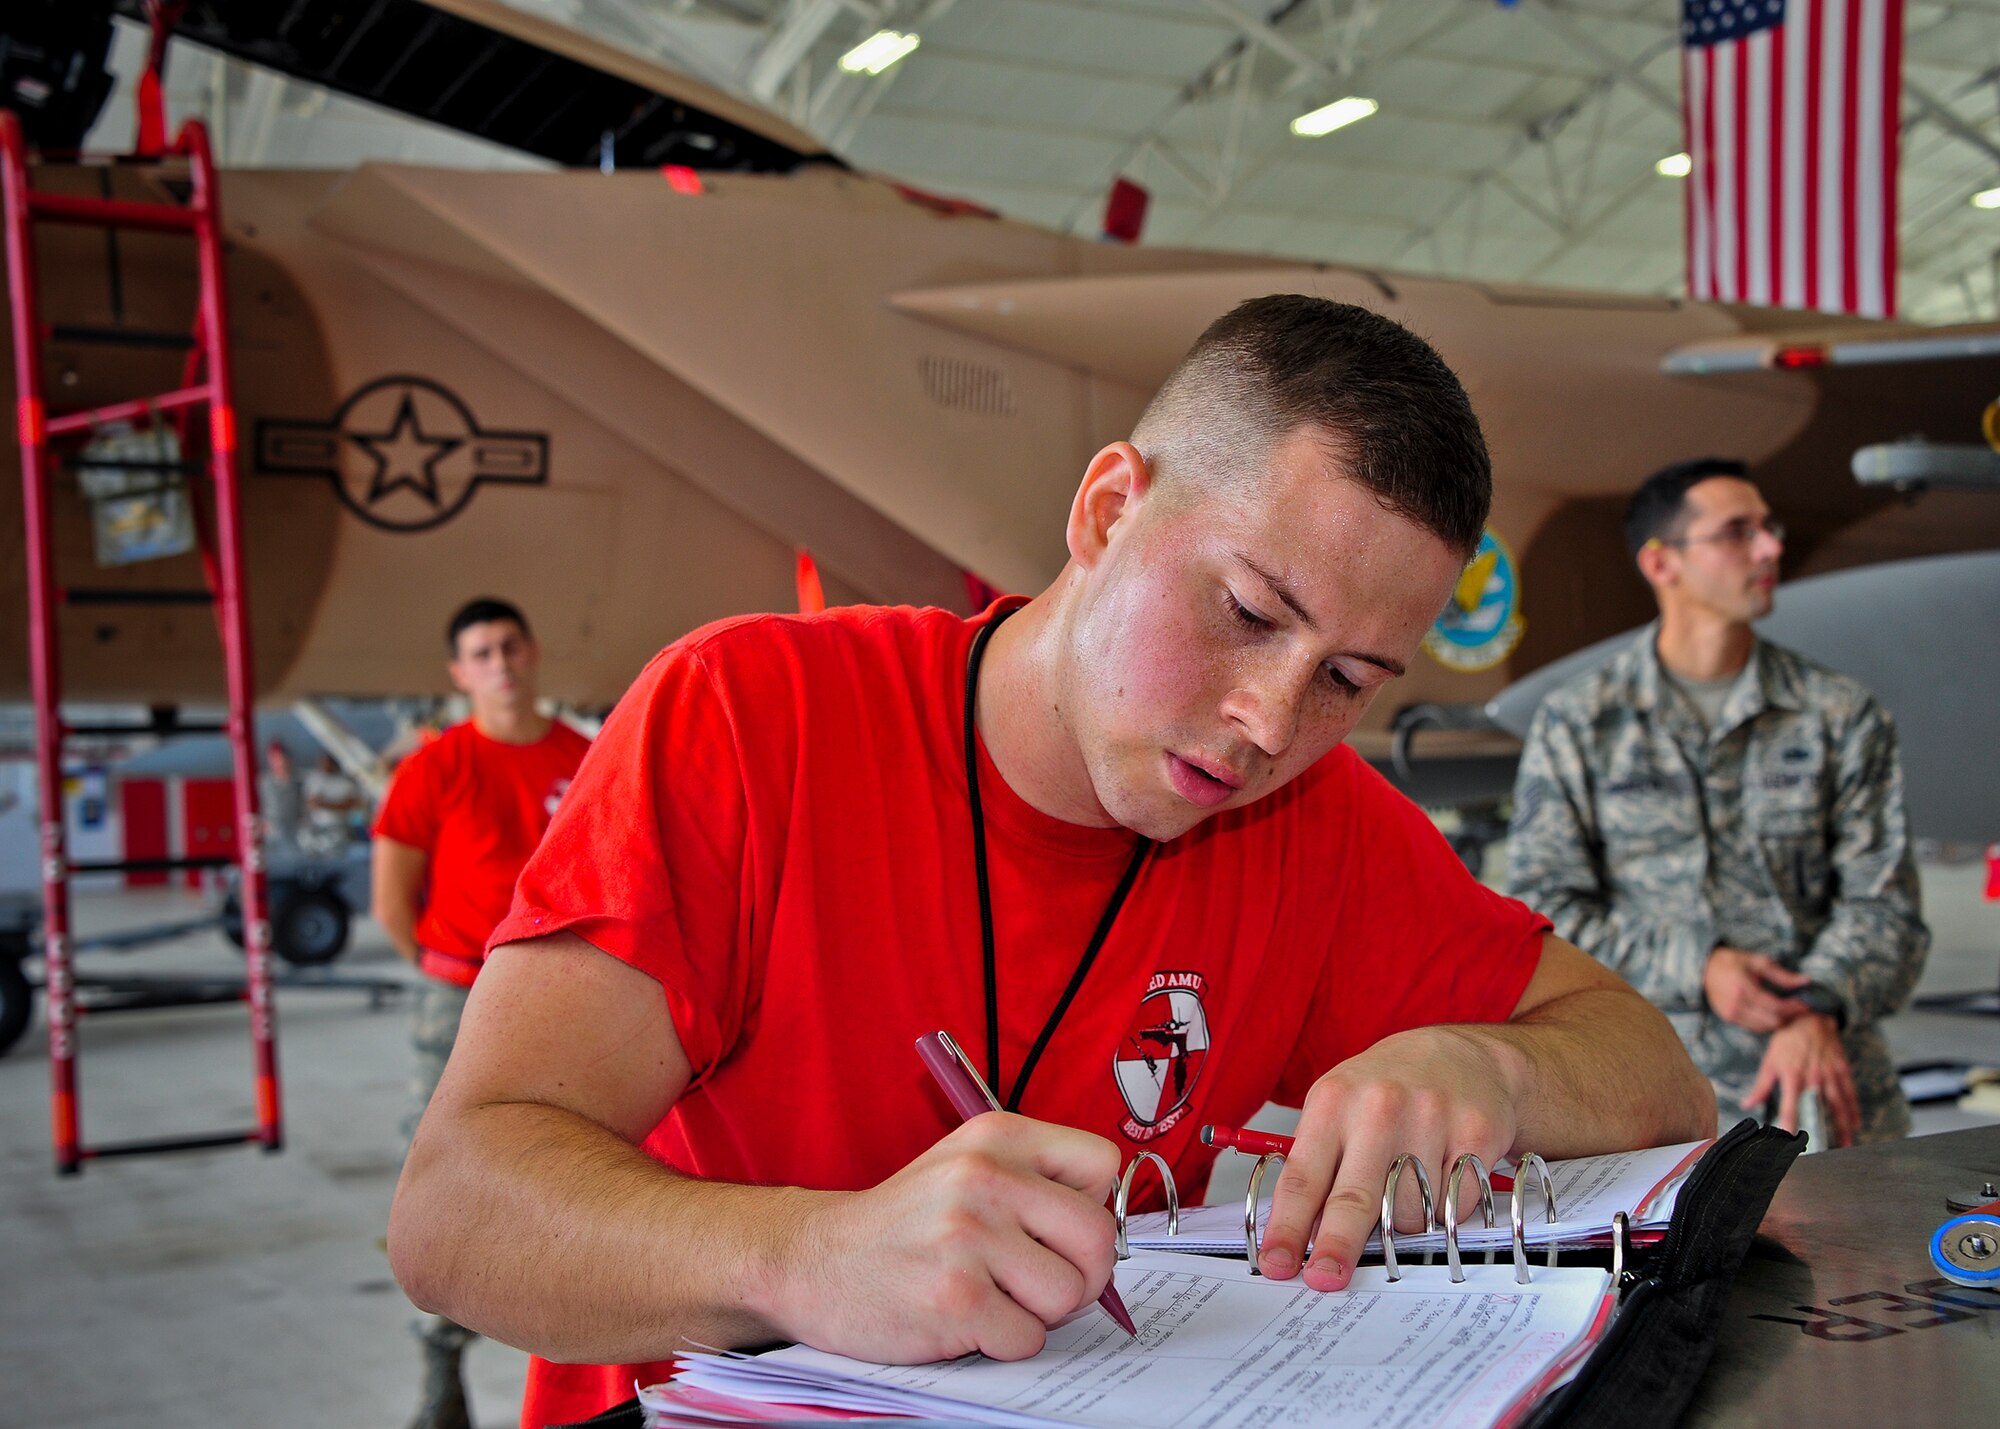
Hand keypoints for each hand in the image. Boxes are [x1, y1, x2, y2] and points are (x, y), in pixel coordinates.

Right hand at [776, 1113, 1121, 1363]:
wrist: (813, 1260)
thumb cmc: (903, 1223)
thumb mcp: (965, 1167)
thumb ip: (1034, 1181)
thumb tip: (1111, 1229)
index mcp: (997, 1136)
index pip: (1102, 1164)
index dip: (1091, 1205)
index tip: (1059, 1227)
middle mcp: (985, 1177)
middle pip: (1098, 1237)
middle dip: (1083, 1274)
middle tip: (1043, 1282)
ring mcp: (969, 1237)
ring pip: (1069, 1295)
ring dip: (1039, 1312)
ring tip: (993, 1295)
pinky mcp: (956, 1299)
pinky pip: (1028, 1339)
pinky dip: (1004, 1342)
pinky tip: (966, 1319)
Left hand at [1253, 1026, 1518, 1290]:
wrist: (1462, 1056)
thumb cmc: (1387, 1089)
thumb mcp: (1338, 1107)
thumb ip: (1319, 1164)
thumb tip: (1303, 1236)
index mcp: (1333, 1100)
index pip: (1303, 1177)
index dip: (1288, 1227)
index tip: (1277, 1264)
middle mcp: (1380, 1106)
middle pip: (1355, 1198)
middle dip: (1336, 1246)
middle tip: (1325, 1278)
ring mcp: (1432, 1118)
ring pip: (1409, 1213)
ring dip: (1402, 1222)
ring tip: (1404, 1187)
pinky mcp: (1476, 1133)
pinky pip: (1454, 1207)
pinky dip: (1443, 1212)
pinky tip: (1440, 1178)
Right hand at [1703, 947, 1811, 1032]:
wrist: (1703, 968)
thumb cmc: (1732, 961)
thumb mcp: (1758, 962)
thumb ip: (1782, 975)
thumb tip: (1806, 982)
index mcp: (1745, 989)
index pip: (1777, 1007)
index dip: (1795, 1007)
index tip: (1807, 1003)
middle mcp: (1737, 1006)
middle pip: (1773, 1021)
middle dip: (1790, 1016)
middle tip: (1800, 1007)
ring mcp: (1731, 1015)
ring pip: (1765, 1027)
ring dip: (1779, 1021)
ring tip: (1788, 1010)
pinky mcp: (1729, 1019)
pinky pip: (1755, 1027)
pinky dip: (1767, 1022)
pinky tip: (1772, 1012)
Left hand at [1743, 1014, 1859, 1147]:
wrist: (1811, 1018)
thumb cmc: (1787, 1041)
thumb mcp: (1770, 1061)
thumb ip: (1761, 1086)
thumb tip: (1747, 1104)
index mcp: (1793, 1076)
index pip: (1790, 1106)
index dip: (1790, 1123)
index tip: (1789, 1140)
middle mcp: (1814, 1078)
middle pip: (1820, 1109)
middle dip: (1824, 1131)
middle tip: (1826, 1150)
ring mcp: (1831, 1074)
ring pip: (1839, 1104)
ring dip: (1844, 1126)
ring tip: (1846, 1144)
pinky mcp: (1843, 1070)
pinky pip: (1850, 1093)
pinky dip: (1854, 1109)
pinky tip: (1856, 1123)